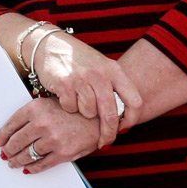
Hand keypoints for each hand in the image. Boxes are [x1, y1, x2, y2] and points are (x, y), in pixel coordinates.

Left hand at [0, 97, 98, 173]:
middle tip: (5, 153)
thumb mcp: (53, 102)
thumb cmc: (77, 108)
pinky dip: (31, 168)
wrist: (101, 115)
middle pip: (16, 142)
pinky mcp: (62, 153)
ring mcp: (52, 139)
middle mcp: (43, 122)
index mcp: (37, 107)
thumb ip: (34, 113)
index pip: (11, 124)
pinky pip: (41, 164)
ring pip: (26, 155)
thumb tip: (14, 130)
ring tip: (13, 162)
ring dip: (17, 160)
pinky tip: (28, 167)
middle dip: (8, 150)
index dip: (2, 135)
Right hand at [29, 31, 142, 146]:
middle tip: (104, 142)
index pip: (134, 100)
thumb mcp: (103, 68)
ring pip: (89, 112)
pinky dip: (68, 106)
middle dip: (108, 132)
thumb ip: (113, 88)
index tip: (124, 128)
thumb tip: (123, 120)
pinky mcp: (65, 84)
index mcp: (115, 70)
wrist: (52, 46)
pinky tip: (66, 96)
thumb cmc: (81, 61)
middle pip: (111, 114)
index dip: (131, 119)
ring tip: (79, 102)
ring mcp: (83, 79)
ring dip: (84, 113)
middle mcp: (101, 74)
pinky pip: (71, 107)